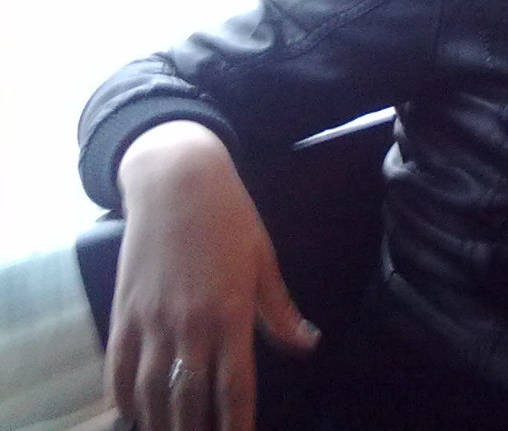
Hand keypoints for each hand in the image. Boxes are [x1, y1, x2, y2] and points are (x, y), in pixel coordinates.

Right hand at [108, 121, 318, 430]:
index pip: (235, 386)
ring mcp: (151, 320)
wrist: (177, 181)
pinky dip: (124, 399)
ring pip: (152, 392)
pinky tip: (133, 414)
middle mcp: (189, 323)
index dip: (237, 424)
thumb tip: (308, 344)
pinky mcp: (124, 312)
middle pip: (190, 399)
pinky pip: (118, 369)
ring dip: (161, 423)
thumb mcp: (264, 260)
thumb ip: (280, 310)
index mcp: (230, 313)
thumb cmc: (229, 218)